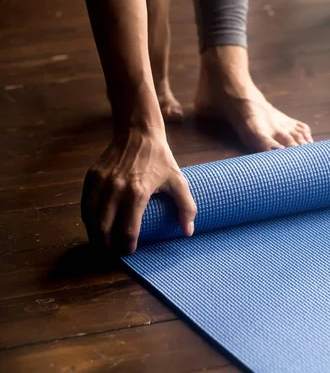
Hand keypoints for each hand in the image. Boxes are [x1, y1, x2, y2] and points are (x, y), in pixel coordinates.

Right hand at [81, 127, 196, 253]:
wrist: (138, 133)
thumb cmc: (160, 159)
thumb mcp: (178, 181)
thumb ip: (186, 207)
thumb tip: (188, 232)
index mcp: (138, 192)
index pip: (127, 230)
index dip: (127, 246)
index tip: (129, 251)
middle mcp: (116, 189)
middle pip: (104, 229)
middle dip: (107, 246)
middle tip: (113, 252)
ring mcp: (101, 183)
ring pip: (90, 218)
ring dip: (94, 235)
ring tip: (102, 244)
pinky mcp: (91, 177)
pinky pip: (85, 204)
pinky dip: (87, 219)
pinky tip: (94, 226)